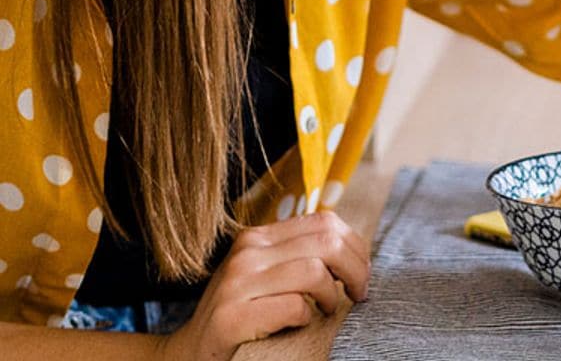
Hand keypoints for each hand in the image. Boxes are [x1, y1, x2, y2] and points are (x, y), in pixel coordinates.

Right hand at [160, 211, 369, 360]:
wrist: (189, 355)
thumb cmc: (240, 316)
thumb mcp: (265, 275)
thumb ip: (297, 255)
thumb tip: (354, 249)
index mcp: (259, 236)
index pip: (324, 222)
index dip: (354, 245)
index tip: (362, 271)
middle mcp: (247, 252)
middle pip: (326, 242)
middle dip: (355, 268)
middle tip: (359, 293)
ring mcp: (237, 283)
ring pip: (313, 272)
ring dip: (332, 296)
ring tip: (330, 310)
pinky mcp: (231, 317)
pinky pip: (292, 307)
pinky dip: (307, 318)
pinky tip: (302, 325)